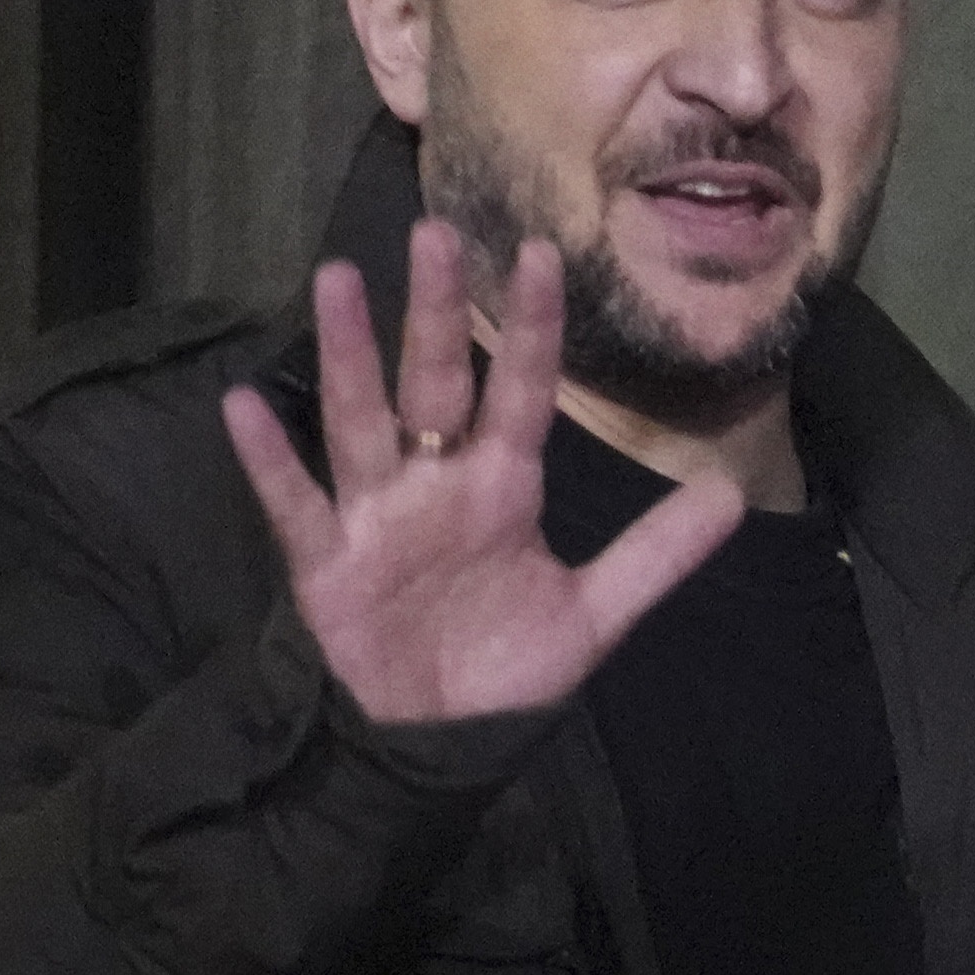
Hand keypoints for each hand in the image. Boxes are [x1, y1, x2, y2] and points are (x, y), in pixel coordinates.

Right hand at [221, 228, 745, 729]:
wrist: (444, 745)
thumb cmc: (506, 670)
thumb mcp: (595, 614)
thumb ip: (656, 554)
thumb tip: (731, 496)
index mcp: (502, 486)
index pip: (519, 392)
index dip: (530, 329)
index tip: (542, 253)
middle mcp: (437, 485)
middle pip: (434, 384)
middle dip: (433, 312)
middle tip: (434, 229)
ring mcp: (378, 518)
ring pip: (360, 422)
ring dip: (347, 355)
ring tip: (334, 279)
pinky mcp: (329, 566)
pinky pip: (296, 506)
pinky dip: (270, 460)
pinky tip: (243, 406)